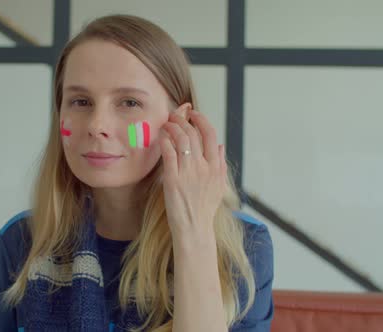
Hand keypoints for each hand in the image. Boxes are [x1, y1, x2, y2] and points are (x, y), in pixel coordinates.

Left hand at [159, 103, 227, 244]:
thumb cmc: (204, 208)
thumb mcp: (219, 185)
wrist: (194, 228)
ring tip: (167, 123)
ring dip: (173, 127)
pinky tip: (162, 137)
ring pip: (181, 140)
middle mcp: (204, 167)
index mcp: (215, 167)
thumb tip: (220, 147)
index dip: (201, 120)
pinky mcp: (174, 179)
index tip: (193, 114)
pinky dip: (165, 141)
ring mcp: (189, 173)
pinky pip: (169, 154)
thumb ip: (220, 164)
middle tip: (175, 115)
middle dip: (183, 119)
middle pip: (194, 134)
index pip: (211, 135)